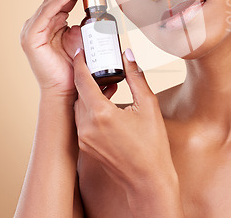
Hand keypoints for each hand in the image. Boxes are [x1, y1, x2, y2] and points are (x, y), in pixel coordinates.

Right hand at [19, 0, 96, 99]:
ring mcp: (34, 28)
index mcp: (52, 22)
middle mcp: (41, 22)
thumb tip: (102, 16)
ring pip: (54, 0)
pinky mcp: (31, 36)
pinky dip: (61, 0)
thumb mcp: (84, 41)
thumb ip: (88, 27)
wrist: (68, 92)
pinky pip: (48, 13)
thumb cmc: (76, 69)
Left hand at [73, 47, 176, 192]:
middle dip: (86, 76)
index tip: (81, 51)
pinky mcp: (85, 146)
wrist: (147, 179)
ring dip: (88, 93)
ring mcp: (84, 138)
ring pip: (79, 106)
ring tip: (105, 82)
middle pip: (79, 92)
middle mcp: (86, 126)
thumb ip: (136, 77)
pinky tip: (106, 103)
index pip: (82, 80)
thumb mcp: (148, 105)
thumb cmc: (152, 145)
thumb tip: (128, 54)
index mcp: (101, 114)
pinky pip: (82, 119)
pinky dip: (90, 107)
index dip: (80, 62)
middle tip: (97, 62)